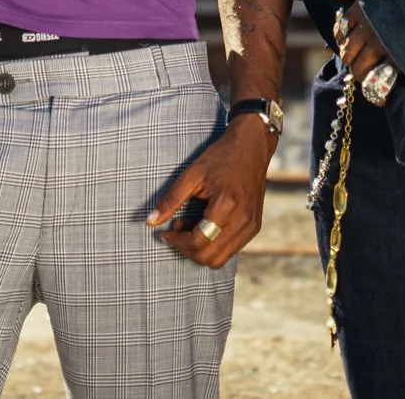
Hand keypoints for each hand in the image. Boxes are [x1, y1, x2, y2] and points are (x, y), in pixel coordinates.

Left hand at [145, 117, 274, 269]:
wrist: (252, 146)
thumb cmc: (220, 157)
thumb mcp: (192, 174)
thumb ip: (171, 200)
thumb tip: (150, 222)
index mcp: (227, 205)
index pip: (198, 242)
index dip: (176, 241)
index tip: (164, 232)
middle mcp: (243, 220)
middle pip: (208, 257)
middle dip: (186, 248)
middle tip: (177, 227)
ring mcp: (251, 226)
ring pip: (220, 260)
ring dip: (200, 250)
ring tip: (191, 226)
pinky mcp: (254, 227)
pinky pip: (230, 251)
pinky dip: (213, 246)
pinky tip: (205, 226)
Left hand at [325, 0, 396, 85]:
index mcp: (362, 7)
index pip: (340, 30)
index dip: (344, 40)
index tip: (353, 44)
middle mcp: (368, 27)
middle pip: (348, 54)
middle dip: (353, 61)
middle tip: (362, 64)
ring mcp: (383, 45)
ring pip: (361, 69)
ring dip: (364, 77)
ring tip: (372, 78)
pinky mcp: (400, 59)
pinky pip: (380, 81)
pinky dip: (379, 91)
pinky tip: (382, 96)